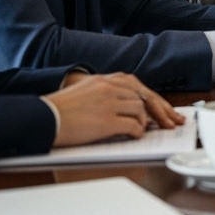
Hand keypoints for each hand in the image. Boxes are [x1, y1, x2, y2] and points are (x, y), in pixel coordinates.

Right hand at [46, 73, 181, 146]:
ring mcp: (109, 102)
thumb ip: (105, 94)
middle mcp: (109, 87)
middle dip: (161, 111)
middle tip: (172, 121)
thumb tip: (126, 108)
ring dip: (145, 122)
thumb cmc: (59, 110)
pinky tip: (136, 135)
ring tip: (146, 129)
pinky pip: (133, 126)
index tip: (165, 108)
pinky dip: (138, 132)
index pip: (137, 86)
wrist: (43, 118)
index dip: (154, 99)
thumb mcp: (84, 92)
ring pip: (141, 110)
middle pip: (145, 97)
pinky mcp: (107, 120)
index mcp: (104, 79)